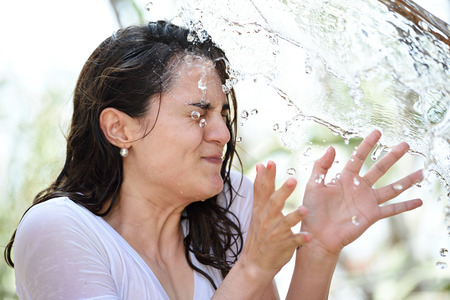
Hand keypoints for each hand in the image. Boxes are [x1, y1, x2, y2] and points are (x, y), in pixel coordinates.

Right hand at [241, 161, 310, 275]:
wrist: (255, 262)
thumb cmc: (260, 231)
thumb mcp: (257, 209)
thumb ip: (261, 187)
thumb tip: (261, 165)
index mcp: (262, 209)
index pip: (263, 190)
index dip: (266, 177)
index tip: (270, 163)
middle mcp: (267, 219)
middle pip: (274, 204)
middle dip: (283, 192)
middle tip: (293, 180)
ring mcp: (275, 233)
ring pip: (285, 223)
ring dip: (295, 216)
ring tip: (305, 209)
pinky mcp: (283, 245)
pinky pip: (293, 241)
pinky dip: (301, 239)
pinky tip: (309, 236)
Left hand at [301, 130, 422, 255]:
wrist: (316, 235)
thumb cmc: (311, 210)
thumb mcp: (313, 185)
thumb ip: (320, 166)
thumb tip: (331, 148)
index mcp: (344, 178)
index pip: (358, 157)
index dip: (367, 145)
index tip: (377, 132)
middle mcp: (359, 188)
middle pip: (379, 169)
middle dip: (392, 156)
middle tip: (405, 144)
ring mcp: (367, 201)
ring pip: (391, 188)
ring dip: (406, 181)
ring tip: (421, 172)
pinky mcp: (372, 215)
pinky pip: (391, 209)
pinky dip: (405, 206)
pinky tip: (419, 201)